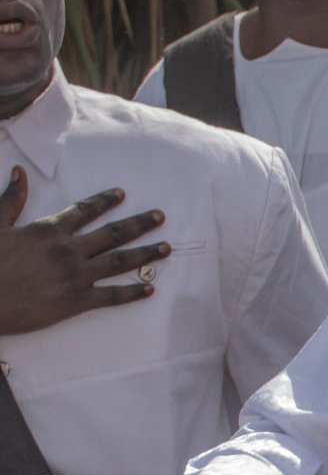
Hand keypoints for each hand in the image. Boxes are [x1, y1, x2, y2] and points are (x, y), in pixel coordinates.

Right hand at [0, 169, 168, 333]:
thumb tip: (19, 171)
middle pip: (113, 233)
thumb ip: (11, 199)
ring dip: (145, 254)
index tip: (122, 194)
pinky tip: (150, 289)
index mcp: (49, 229)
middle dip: (139, 224)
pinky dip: (132, 293)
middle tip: (160, 217)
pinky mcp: (76, 302)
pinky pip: (111, 297)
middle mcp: (69, 250)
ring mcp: (75, 276)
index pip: (84, 210)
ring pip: (119, 262)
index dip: (105, 201)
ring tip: (166, 247)